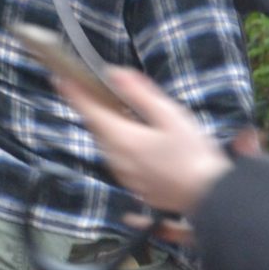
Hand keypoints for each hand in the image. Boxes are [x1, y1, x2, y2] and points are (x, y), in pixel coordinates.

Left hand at [56, 66, 233, 216]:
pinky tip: (135, 137)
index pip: (89, 111)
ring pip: (105, 143)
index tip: (60, 78)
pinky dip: (118, 142)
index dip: (74, 94)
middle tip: (93, 89)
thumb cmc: (193, 154)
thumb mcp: (170, 116)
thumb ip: (140, 94)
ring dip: (106, 126)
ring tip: (118, 111)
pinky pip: (116, 158)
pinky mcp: (132, 184)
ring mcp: (122, 174)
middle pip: (96, 127)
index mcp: (122, 139)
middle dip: (92, 107)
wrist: (209, 196)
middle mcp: (115, 158)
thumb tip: (115, 73)